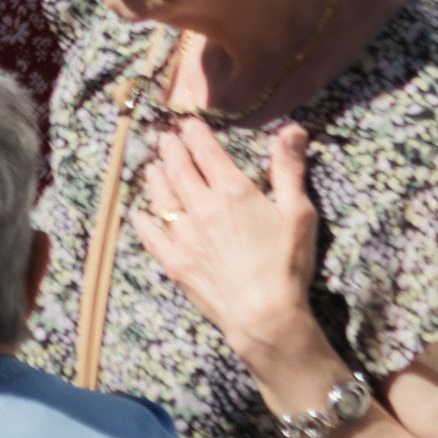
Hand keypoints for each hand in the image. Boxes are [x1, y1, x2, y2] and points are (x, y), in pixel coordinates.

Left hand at [132, 118, 323, 363]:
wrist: (264, 315)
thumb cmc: (287, 264)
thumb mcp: (298, 212)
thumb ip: (289, 168)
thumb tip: (291, 127)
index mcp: (231, 191)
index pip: (205, 150)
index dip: (194, 132)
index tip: (187, 122)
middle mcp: (201, 206)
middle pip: (178, 168)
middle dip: (171, 149)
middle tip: (165, 138)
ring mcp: (182, 233)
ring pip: (161, 195)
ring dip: (155, 177)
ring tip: (153, 166)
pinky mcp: (173, 260)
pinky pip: (149, 233)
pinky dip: (142, 218)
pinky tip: (139, 212)